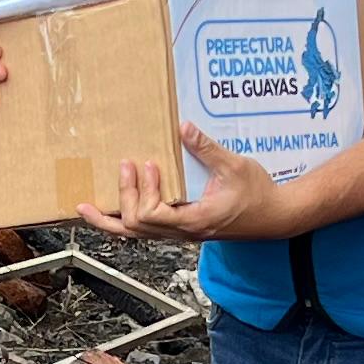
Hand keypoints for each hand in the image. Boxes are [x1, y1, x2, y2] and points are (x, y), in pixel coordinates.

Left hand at [79, 125, 288, 242]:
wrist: (276, 217)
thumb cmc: (259, 196)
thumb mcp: (235, 166)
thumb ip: (207, 148)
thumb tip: (183, 127)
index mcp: (194, 220)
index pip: (152, 216)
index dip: (143, 191)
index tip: (148, 164)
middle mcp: (183, 233)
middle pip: (135, 228)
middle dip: (123, 197)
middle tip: (123, 167)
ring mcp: (181, 234)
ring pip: (136, 235)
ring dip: (110, 220)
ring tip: (87, 207)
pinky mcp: (183, 230)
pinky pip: (147, 232)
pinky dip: (126, 222)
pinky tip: (116, 210)